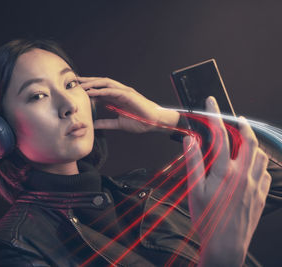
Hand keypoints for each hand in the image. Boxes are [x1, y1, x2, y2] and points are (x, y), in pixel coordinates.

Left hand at [78, 76, 179, 132]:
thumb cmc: (140, 122)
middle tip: (74, 82)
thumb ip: (106, 123)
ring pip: (105, 83)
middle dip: (87, 82)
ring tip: (80, 85)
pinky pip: (112, 90)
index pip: (99, 90)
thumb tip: (94, 125)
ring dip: (92, 83)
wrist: (154, 122)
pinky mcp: (128, 94)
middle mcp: (119, 92)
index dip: (87, 89)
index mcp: (116, 98)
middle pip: (100, 83)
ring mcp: (123, 91)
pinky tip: (92, 92)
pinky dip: (101, 90)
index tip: (75, 90)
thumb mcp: (118, 123)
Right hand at [183, 96, 270, 265]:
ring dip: (252, 144)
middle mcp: (243, 174)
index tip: (211, 103)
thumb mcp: (195, 190)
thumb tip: (190, 141)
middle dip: (242, 125)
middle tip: (235, 118)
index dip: (215, 116)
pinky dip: (259, 163)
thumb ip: (193, 162)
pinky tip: (250, 166)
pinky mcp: (261, 194)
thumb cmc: (208, 218)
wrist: (226, 244)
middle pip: (248, 140)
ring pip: (260, 155)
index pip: (221, 135)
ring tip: (242, 142)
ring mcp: (255, 184)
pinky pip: (265, 172)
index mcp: (225, 171)